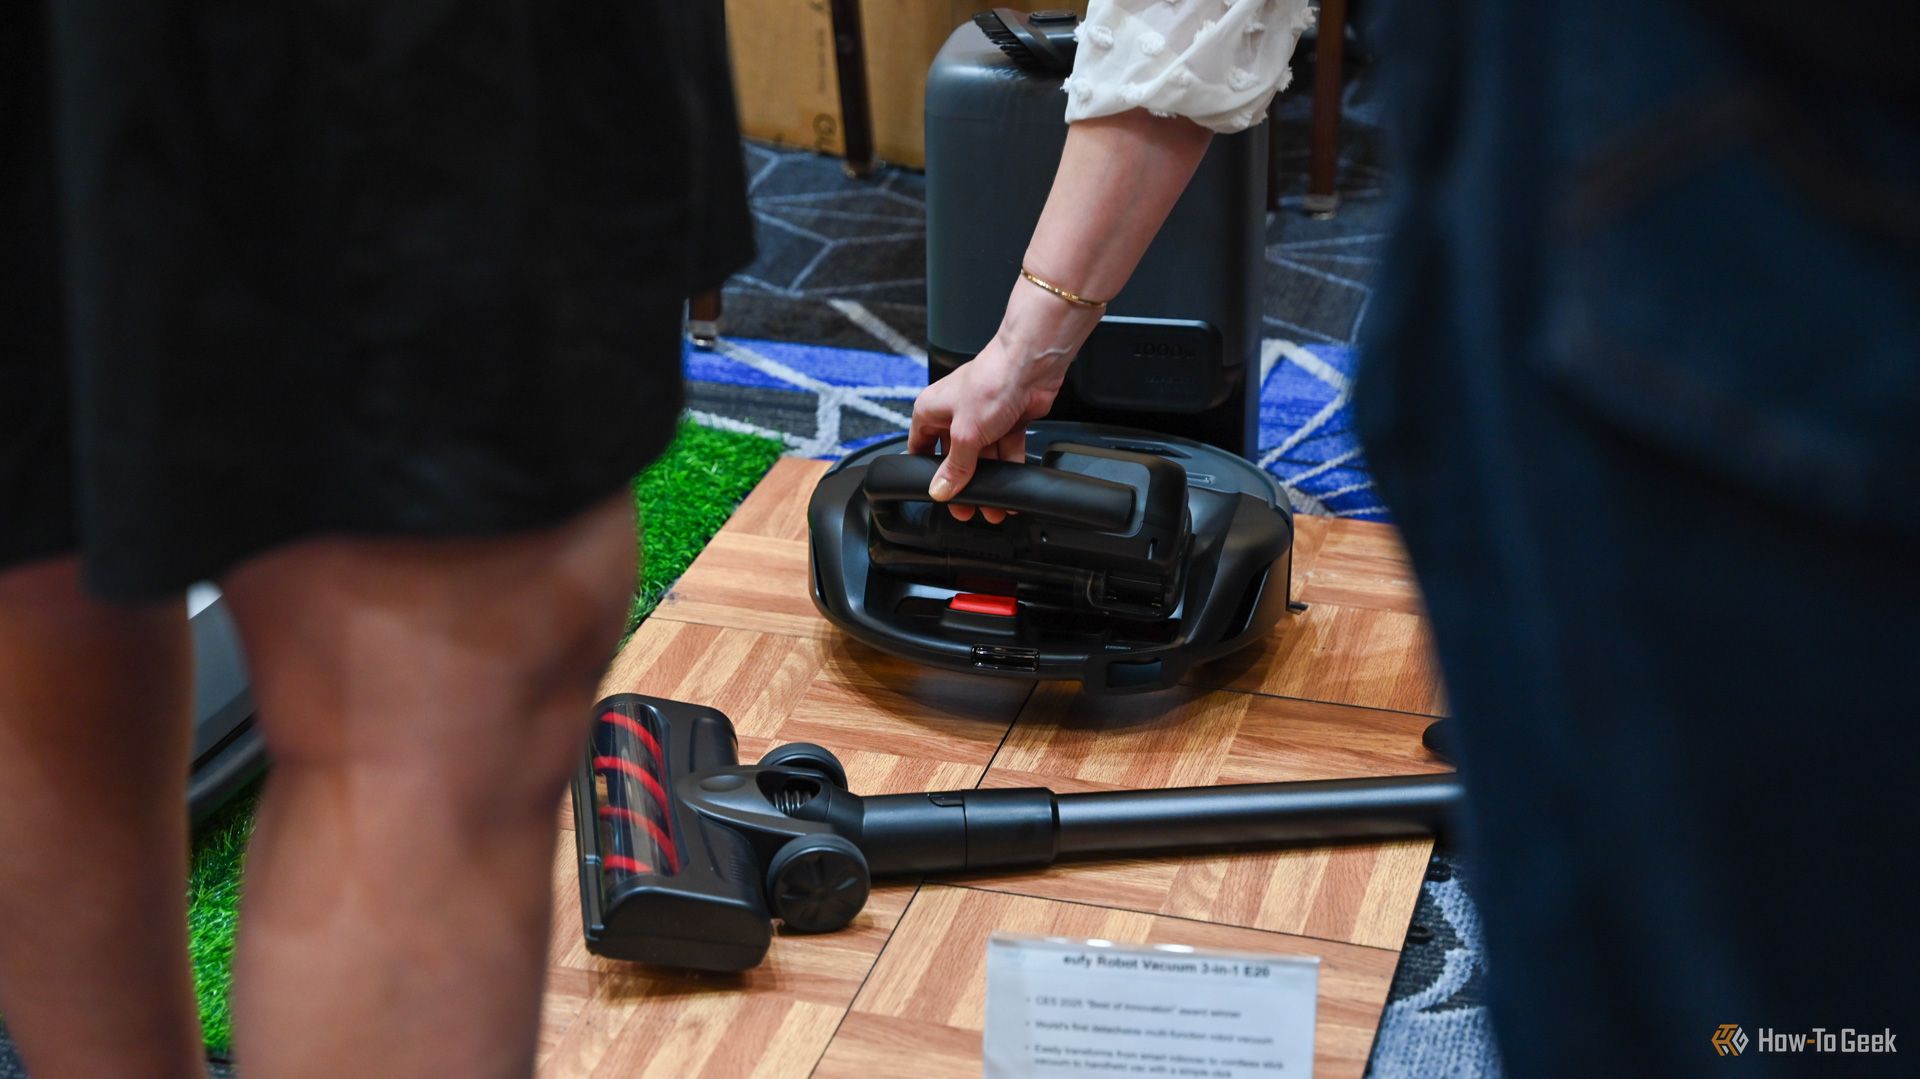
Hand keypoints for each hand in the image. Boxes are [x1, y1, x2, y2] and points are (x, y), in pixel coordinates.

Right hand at [908, 319, 1080, 522]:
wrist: (1031, 365)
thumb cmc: (990, 382)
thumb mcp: (965, 434)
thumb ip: (954, 466)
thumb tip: (940, 490)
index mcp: (931, 410)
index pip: (920, 447)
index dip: (926, 471)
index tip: (935, 493)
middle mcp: (955, 414)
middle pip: (954, 457)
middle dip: (962, 482)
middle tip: (967, 507)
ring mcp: (982, 418)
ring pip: (982, 457)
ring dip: (989, 481)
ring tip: (993, 506)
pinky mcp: (1007, 421)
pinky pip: (1004, 451)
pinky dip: (1008, 468)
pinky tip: (1010, 488)